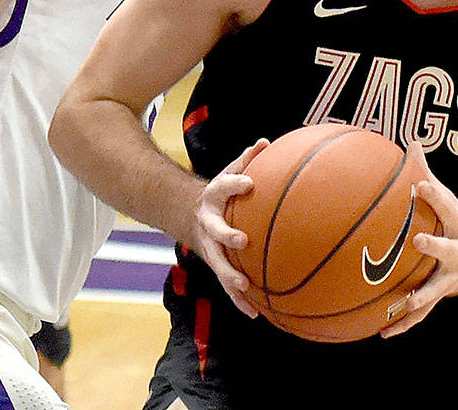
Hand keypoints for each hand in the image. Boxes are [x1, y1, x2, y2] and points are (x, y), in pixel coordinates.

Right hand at [193, 138, 268, 318]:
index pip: (223, 186)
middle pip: (215, 231)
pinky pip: (228, 285)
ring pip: (219, 264)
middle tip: (242, 240)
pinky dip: (241, 301)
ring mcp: (210, 247)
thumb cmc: (222, 193)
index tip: (249, 182)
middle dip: (227, 235)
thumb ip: (246, 160)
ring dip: (231, 277)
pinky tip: (257, 314)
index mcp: (213, 197)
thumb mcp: (229, 173)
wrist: (191, 216)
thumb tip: (266, 143)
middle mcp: (208, 224)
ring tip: (245, 288)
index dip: (235, 184)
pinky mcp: (217, 265)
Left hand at [380, 140, 457, 336]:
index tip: (419, 185)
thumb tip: (411, 141)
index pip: (447, 205)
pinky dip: (403, 324)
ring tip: (401, 304)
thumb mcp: (450, 201)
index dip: (434, 194)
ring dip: (419, 297)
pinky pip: (420, 314)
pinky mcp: (440, 297)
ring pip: (435, 289)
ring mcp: (450, 278)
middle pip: (447, 249)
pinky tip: (381, 333)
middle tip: (417, 240)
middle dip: (434, 245)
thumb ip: (428, 174)